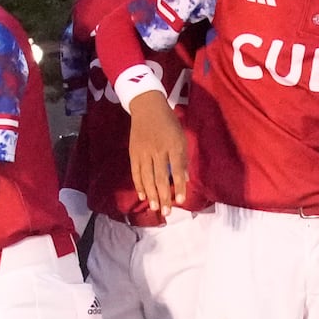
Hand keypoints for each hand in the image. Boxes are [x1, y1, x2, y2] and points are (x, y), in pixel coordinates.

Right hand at [126, 95, 191, 212]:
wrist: (147, 107)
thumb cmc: (169, 123)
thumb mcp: (181, 137)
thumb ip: (183, 158)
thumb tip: (186, 179)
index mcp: (173, 145)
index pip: (177, 169)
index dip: (179, 186)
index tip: (180, 201)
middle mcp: (158, 150)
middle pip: (160, 177)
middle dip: (164, 196)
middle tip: (167, 212)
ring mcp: (143, 152)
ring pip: (147, 177)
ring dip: (151, 194)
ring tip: (155, 208)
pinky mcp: (133, 153)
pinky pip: (135, 172)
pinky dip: (139, 185)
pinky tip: (143, 196)